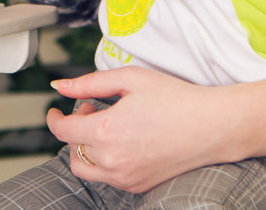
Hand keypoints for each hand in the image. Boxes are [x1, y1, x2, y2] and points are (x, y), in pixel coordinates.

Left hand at [46, 67, 235, 191]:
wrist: (212, 126)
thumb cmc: (175, 98)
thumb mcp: (130, 79)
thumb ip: (90, 83)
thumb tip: (60, 85)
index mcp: (107, 130)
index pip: (63, 131)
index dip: (54, 118)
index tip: (55, 111)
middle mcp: (113, 159)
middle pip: (73, 149)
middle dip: (75, 127)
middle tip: (93, 109)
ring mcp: (125, 177)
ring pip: (86, 169)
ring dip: (86, 148)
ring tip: (107, 127)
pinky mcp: (138, 186)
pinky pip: (108, 177)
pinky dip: (105, 161)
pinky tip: (124, 140)